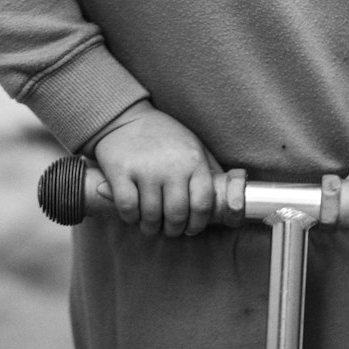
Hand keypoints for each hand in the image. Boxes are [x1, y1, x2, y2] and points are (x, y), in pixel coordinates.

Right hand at [93, 101, 221, 238]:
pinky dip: (131, 217)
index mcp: (194, 161)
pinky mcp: (121, 172)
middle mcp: (172, 166)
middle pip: (177, 215)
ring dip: (151, 227)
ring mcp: (146, 170)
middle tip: (169, 229)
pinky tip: (134, 214)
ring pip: (151, 216)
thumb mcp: (193, 145)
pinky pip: (128, 208)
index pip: (202, 204)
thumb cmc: (164, 136)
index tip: (190, 228)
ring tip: (150, 224)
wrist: (127, 118)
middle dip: (173, 229)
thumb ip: (209, 169)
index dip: (198, 224)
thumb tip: (227, 197)